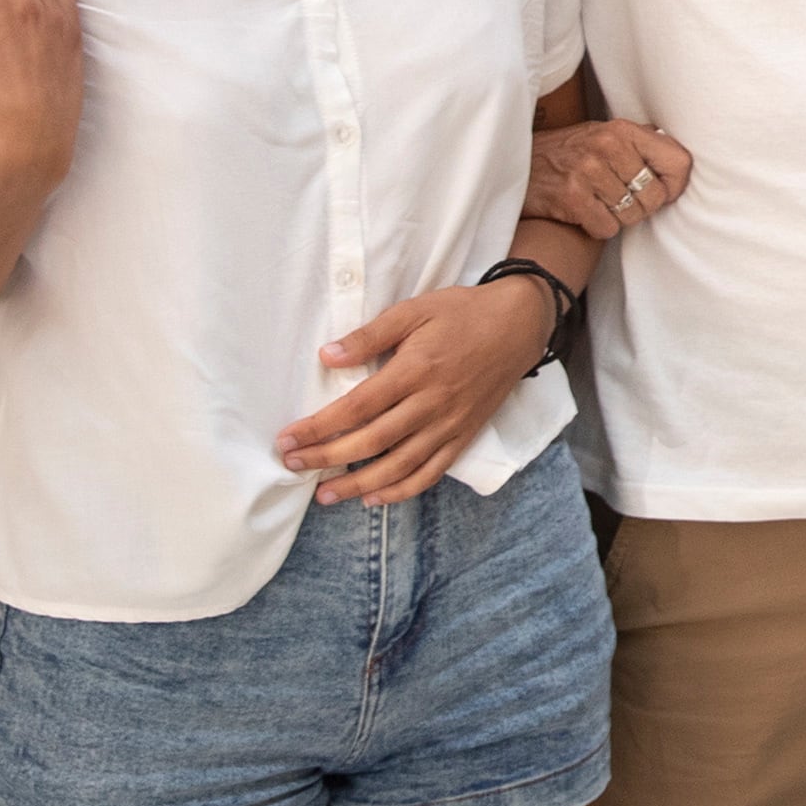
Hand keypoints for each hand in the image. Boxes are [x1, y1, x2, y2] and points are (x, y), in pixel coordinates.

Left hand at [275, 279, 550, 504]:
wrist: (518, 325)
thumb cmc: (462, 313)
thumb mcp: (414, 309)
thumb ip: (370, 335)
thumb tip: (327, 356)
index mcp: (415, 370)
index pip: (357, 407)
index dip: (319, 426)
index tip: (287, 438)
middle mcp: (432, 403)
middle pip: (372, 441)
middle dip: (327, 457)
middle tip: (292, 465)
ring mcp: (450, 424)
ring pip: (399, 465)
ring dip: (359, 483)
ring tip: (325, 495)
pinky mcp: (464, 436)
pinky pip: (431, 472)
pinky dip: (402, 490)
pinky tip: (374, 497)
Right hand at [526, 118, 690, 240]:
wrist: (515, 162)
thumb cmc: (566, 152)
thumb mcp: (604, 135)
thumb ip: (640, 144)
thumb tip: (680, 164)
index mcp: (623, 129)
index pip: (679, 161)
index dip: (675, 185)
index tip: (662, 191)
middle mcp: (608, 146)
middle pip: (656, 196)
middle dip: (642, 207)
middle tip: (621, 200)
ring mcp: (589, 170)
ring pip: (632, 216)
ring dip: (618, 218)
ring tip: (599, 203)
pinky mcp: (572, 196)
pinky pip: (607, 228)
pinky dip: (598, 227)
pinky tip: (584, 213)